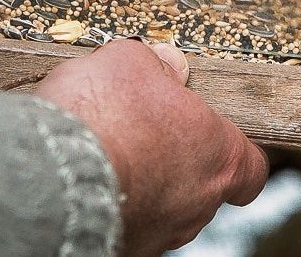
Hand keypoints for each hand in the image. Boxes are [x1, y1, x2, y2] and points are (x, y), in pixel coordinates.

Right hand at [35, 40, 268, 256]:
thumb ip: (154, 63)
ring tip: (110, 154)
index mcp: (219, 154)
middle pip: (205, 183)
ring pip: (167, 205)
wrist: (51, 173)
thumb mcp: (128, 62)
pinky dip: (118, 202)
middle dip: (178, 159)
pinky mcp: (128, 248)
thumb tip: (164, 63)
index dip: (231, 149)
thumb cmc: (101, 116)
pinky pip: (132, 221)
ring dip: (147, 182)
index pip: (249, 165)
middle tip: (145, 132)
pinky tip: (91, 179)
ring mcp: (164, 231)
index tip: (210, 133)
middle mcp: (201, 202)